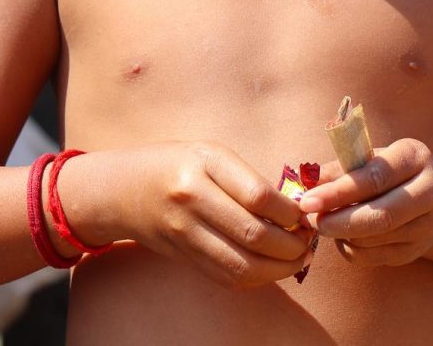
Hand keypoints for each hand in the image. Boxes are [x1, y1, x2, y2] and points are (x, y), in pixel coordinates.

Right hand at [63, 142, 314, 288]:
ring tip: (298, 259)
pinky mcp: (183, 257)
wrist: (123, 189)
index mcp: (204, 164)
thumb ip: (246, 178)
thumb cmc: (176, 163)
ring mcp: (184, 232)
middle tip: (309, 241)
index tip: (306, 214)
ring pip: (242, 264)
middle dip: (291, 245)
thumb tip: (293, 210)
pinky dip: (256, 278)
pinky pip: (226, 276)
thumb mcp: (210, 154)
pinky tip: (272, 268)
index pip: (258, 195)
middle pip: (253, 235)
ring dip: (279, 269)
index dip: (290, 212)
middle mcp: (192, 199)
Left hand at [298, 139, 432, 267]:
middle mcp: (430, 192)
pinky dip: (349, 248)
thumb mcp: (369, 157)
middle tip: (310, 220)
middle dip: (339, 221)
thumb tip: (307, 181)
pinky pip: (373, 257)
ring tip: (322, 222)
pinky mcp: (415, 251)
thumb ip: (340, 168)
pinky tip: (340, 235)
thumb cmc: (388, 170)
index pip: (374, 178)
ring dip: (341, 234)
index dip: (338, 192)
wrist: (428, 197)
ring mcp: (426, 226)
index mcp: (415, 157)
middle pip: (381, 216)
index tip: (308, 200)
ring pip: (375, 239)